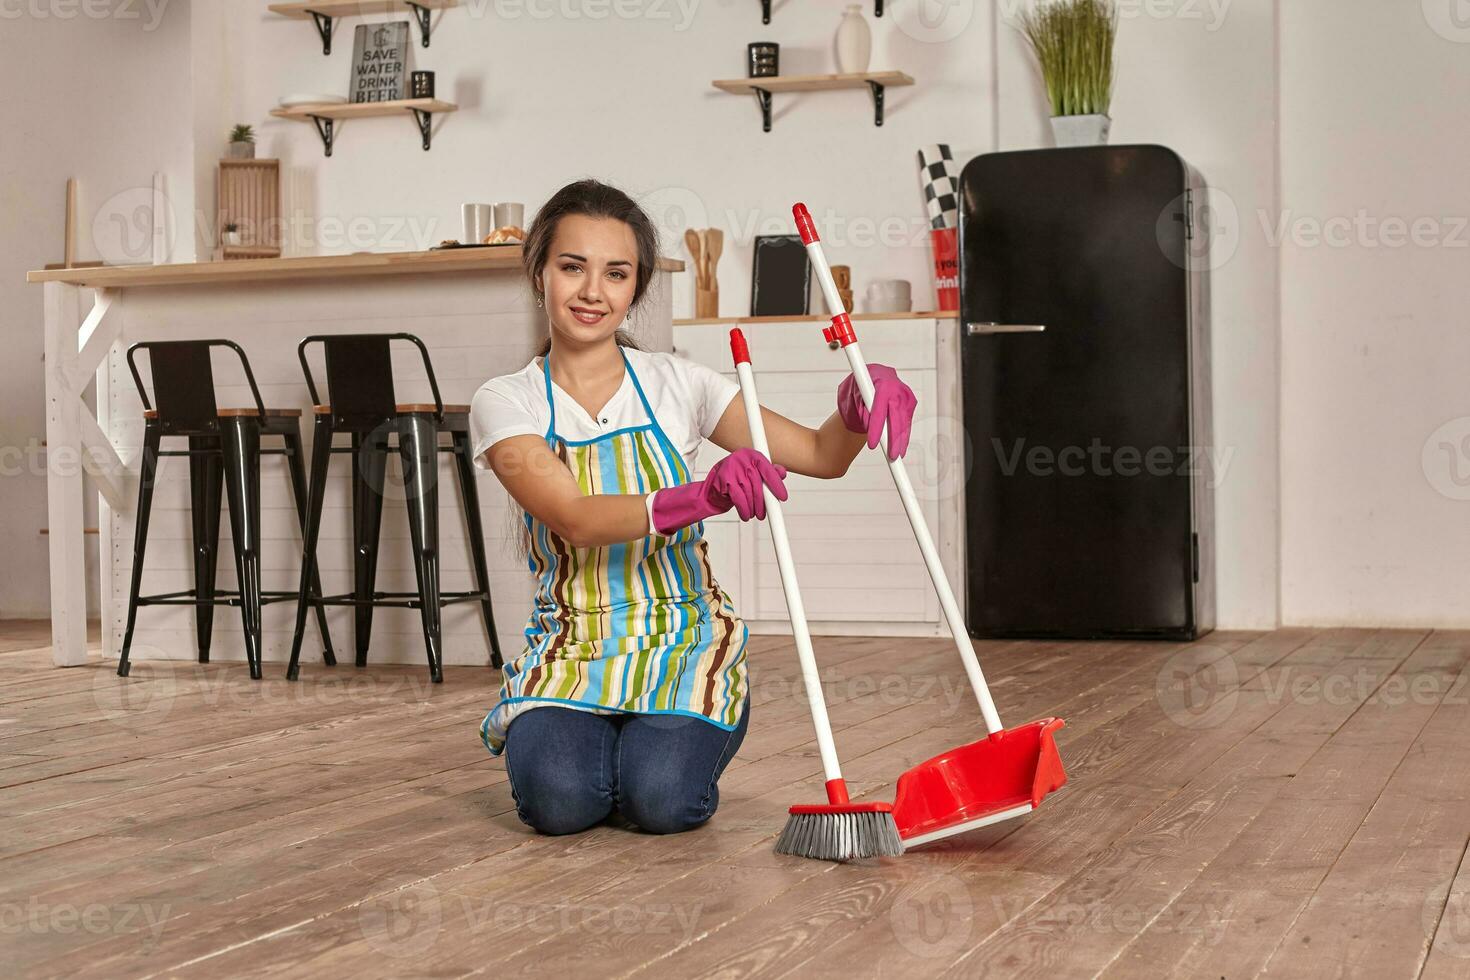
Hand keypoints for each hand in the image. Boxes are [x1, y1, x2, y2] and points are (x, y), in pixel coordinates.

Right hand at [651, 448, 788, 534]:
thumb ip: (768, 472)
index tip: (782, 497)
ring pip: (750, 493)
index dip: (777, 485)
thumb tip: (782, 472)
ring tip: (754, 514)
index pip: (769, 470)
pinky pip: (739, 499)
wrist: (713, 486)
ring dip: (753, 508)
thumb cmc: (736, 480)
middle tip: (765, 513)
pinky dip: (744, 510)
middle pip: (759, 484)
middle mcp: (742, 458)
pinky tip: (745, 515)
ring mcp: (732, 468)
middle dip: (764, 502)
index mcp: (752, 455)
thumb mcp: (753, 474)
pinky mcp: (725, 480)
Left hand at [836, 363, 916, 459]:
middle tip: (891, 456)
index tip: (872, 445)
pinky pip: (907, 421)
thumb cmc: (860, 386)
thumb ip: (860, 409)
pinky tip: (902, 447)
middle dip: (894, 439)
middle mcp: (896, 388)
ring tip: (897, 456)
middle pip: (896, 418)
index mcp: (881, 384)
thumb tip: (868, 426)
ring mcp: (906, 394)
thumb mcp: (853, 395)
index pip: (879, 410)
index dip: (876, 429)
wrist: (872, 375)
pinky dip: (904, 434)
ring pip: (904, 421)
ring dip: (901, 440)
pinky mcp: (911, 401)